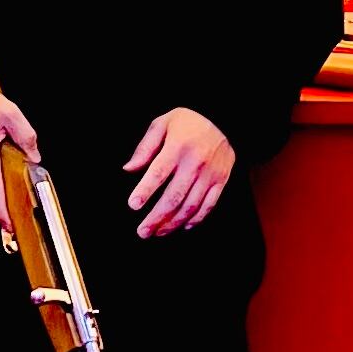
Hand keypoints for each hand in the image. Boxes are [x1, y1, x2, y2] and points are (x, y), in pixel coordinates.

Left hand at [124, 108, 234, 238]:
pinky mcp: (221, 181)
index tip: (133, 205)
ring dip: (173, 223)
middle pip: (174, 196)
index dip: (145, 190)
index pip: (159, 172)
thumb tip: (128, 169)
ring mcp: (210, 174)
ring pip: (191, 206)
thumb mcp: (163, 124)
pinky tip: (182, 227)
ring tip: (158, 233)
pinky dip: (196, 219)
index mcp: (178, 146)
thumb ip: (145, 147)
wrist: (224, 118)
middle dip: (156, 217)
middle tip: (142, 231)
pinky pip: (208, 205)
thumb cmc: (188, 122)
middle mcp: (195, 162)